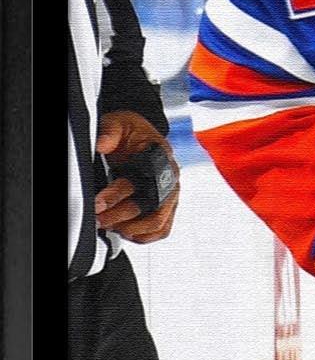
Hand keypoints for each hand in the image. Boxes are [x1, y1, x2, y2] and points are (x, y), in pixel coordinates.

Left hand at [95, 111, 180, 243]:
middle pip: (151, 209)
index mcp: (160, 159)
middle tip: (100, 219)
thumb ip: (110, 132)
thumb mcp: (119, 123)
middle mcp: (170, 180)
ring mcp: (171, 196)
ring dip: (133, 230)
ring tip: (111, 227)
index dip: (117, 195)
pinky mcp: (169, 207)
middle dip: (121, 218)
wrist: (144, 137)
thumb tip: (101, 144)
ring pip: (158, 224)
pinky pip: (162, 229)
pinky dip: (144, 236)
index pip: (140, 182)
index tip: (98, 203)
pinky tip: (127, 232)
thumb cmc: (133, 132)